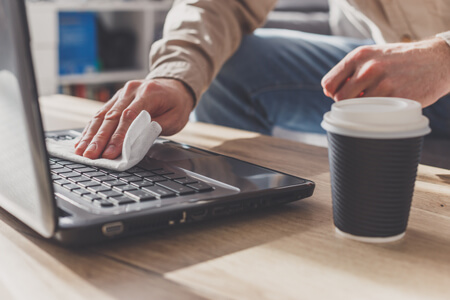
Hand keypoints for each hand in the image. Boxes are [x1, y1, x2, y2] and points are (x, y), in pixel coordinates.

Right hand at [74, 78, 193, 158]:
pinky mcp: (116, 99)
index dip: (118, 136)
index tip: (110, 152)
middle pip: (112, 116)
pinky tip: (82, 140)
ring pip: (102, 115)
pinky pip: (101, 114)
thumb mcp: (175, 118)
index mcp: (148, 93)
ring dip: (90, 135)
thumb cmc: (176, 104)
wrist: (175, 86)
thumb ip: (155, 128)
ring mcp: (122, 93)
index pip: (129, 116)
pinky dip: (91, 128)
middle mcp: (131, 91)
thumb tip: (135, 142)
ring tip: (81, 150)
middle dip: (99, 138)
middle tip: (89, 155)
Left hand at [321, 37, 449, 106]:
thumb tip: (328, 92)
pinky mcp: (396, 98)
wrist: (436, 60)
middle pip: (339, 98)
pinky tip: (385, 107)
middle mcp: (368, 68)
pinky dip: (376, 114)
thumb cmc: (399, 61)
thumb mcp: (373, 55)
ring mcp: (382, 83)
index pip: (328, 83)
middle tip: (361, 101)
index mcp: (358, 56)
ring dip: (362, 110)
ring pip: (356, 108)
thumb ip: (350, 71)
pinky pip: (374, 114)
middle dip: (347, 103)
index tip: (344, 95)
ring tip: (376, 103)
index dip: (333, 93)